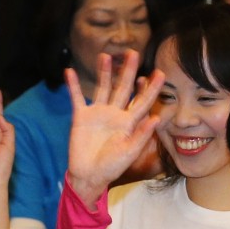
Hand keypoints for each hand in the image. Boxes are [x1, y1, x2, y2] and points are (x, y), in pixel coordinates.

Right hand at [65, 51, 163, 205]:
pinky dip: (73, 86)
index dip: (151, 88)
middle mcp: (115, 114)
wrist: (89, 175)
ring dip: (104, 73)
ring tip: (106, 56)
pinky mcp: (81, 117)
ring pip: (102, 88)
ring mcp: (98, 114)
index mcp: (129, 123)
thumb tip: (157, 119)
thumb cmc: (112, 167)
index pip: (143, 101)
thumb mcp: (130, 152)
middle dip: (128, 72)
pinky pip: (77, 98)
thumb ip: (142, 135)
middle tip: (133, 53)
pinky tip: (69, 71)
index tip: (160, 73)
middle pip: (123, 88)